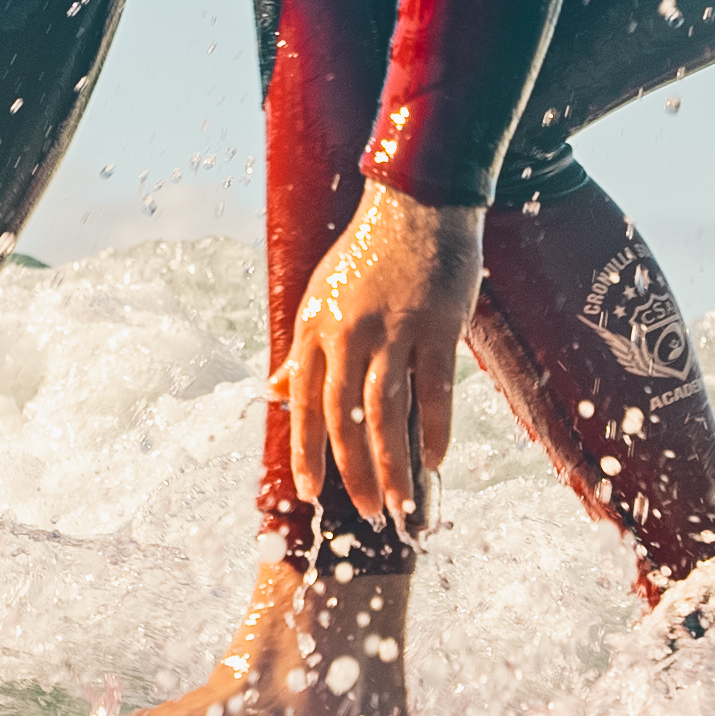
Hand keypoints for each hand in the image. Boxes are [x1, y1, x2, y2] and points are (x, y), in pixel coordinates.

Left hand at [276, 181, 484, 535]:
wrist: (417, 202)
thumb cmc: (368, 251)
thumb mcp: (320, 295)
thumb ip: (303, 347)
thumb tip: (277, 389)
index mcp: (318, 327)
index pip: (306, 402)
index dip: (307, 450)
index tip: (309, 492)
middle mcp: (350, 333)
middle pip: (345, 417)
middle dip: (353, 471)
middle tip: (365, 513)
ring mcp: (395, 330)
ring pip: (387, 412)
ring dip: (393, 465)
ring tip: (400, 505)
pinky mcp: (437, 325)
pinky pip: (435, 389)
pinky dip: (436, 429)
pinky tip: (437, 462)